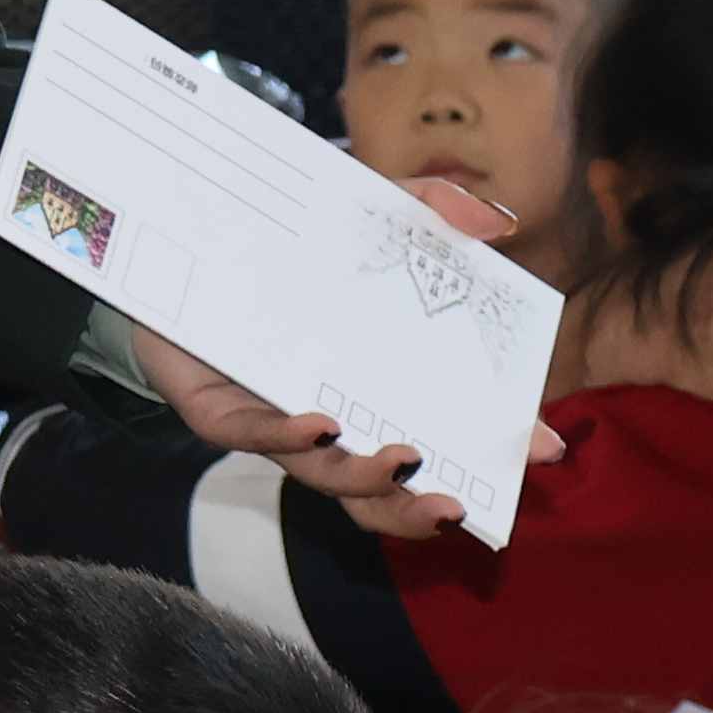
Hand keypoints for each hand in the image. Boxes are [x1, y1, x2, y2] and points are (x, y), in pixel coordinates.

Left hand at [128, 177, 561, 541]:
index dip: (488, 453)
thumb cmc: (276, 239)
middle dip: (422, 504)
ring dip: (366, 479)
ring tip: (404, 463)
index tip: (545, 450)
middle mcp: (325, 416)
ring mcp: (270, 417)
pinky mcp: (214, 407)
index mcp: (368, 385)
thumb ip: (424, 208)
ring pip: (322, 475)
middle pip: (380, 488)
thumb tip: (497, 223)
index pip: (438, 434)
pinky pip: (254, 434)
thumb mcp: (359, 211)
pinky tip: (324, 425)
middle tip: (463, 503)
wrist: (168, 232)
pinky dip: (291, 434)